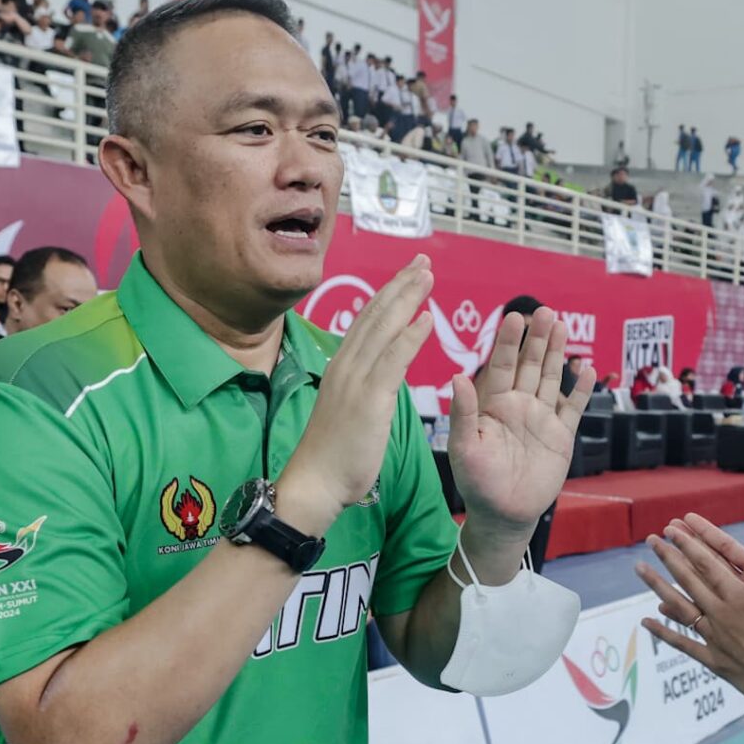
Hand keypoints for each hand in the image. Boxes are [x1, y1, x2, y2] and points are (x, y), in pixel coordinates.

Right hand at [279, 258, 434, 527]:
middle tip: (424, 262)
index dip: (390, 294)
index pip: (368, 320)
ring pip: (384, 329)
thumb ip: (362, 386)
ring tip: (428, 276)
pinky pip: (392, 360)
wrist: (316, 482)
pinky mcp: (368, 399)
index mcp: (342, 367)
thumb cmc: (334, 454)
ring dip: (407, 299)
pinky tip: (425, 317)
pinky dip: (409, 336)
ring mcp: (355, 380)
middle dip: (401, 285)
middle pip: (376, 315)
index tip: (409, 274)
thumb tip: (377, 373)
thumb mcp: (348, 409)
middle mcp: (346, 365)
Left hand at [448, 308, 594, 530]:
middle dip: (538, 339)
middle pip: (530, 365)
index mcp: (493, 405)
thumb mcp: (464, 447)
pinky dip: (582, 389)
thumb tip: (457, 377)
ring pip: (552, 378)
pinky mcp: (561, 436)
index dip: (509, 342)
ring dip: (558, 354)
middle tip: (546, 312)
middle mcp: (519, 406)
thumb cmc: (477, 483)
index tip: (515, 318)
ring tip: (563, 326)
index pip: (502, 366)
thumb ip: (463, 413)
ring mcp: (541, 419)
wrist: (503, 514)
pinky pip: (574, 407)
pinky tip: (588, 369)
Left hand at [637, 521, 743, 713]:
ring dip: (658, 586)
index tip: (673, 529)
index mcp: (742, 598)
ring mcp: (715, 640)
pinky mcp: (715, 661)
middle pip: (688, 581)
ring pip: (679, 607)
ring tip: (639, 568)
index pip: (708, 564)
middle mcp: (722, 616)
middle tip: (651, 540)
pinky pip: (683, 643)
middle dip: (669, 557)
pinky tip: (647, 620)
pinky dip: (664, 632)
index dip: (689, 544)